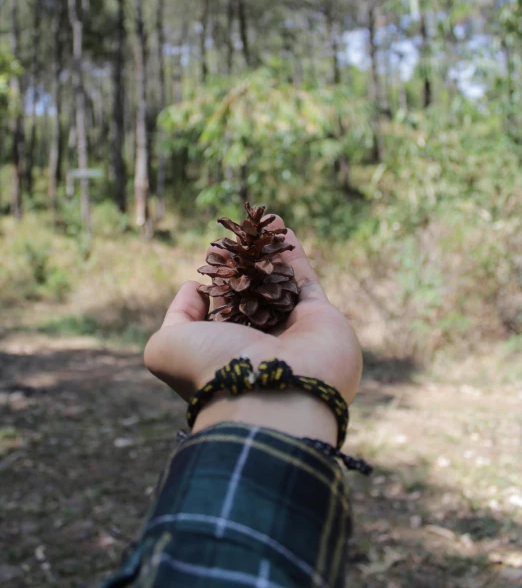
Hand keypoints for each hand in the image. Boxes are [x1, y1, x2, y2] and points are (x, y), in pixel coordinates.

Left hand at [144, 217, 361, 443]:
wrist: (274, 394)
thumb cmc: (214, 370)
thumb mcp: (167, 346)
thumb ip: (176, 316)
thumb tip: (195, 289)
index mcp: (225, 354)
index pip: (219, 313)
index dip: (215, 283)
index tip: (211, 256)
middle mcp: (259, 344)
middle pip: (251, 294)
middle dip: (243, 264)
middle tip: (235, 236)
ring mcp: (291, 331)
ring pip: (277, 282)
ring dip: (268, 252)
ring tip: (259, 220)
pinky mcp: (320, 318)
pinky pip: (303, 279)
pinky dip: (293, 252)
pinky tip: (280, 224)